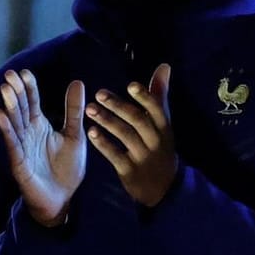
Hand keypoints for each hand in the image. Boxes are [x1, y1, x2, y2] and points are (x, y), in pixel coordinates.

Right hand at [0, 69, 86, 225]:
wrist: (63, 199)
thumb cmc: (66, 169)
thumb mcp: (75, 136)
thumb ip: (74, 110)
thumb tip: (77, 81)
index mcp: (40, 125)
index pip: (32, 102)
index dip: (29, 88)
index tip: (25, 72)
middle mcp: (28, 133)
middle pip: (20, 109)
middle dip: (16, 92)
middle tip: (10, 75)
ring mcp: (21, 147)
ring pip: (14, 123)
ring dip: (10, 106)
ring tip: (6, 89)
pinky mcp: (19, 162)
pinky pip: (12, 143)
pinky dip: (6, 129)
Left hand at [86, 64, 178, 207]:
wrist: (164, 188)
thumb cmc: (160, 146)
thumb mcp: (163, 123)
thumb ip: (159, 94)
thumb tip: (164, 66)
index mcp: (163, 127)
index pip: (156, 109)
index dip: (144, 97)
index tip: (130, 85)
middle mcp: (155, 140)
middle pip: (138, 121)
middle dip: (119, 106)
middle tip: (99, 93)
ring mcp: (143, 157)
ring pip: (125, 136)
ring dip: (107, 121)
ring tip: (89, 109)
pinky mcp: (130, 171)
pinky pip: (115, 155)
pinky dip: (104, 144)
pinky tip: (91, 132)